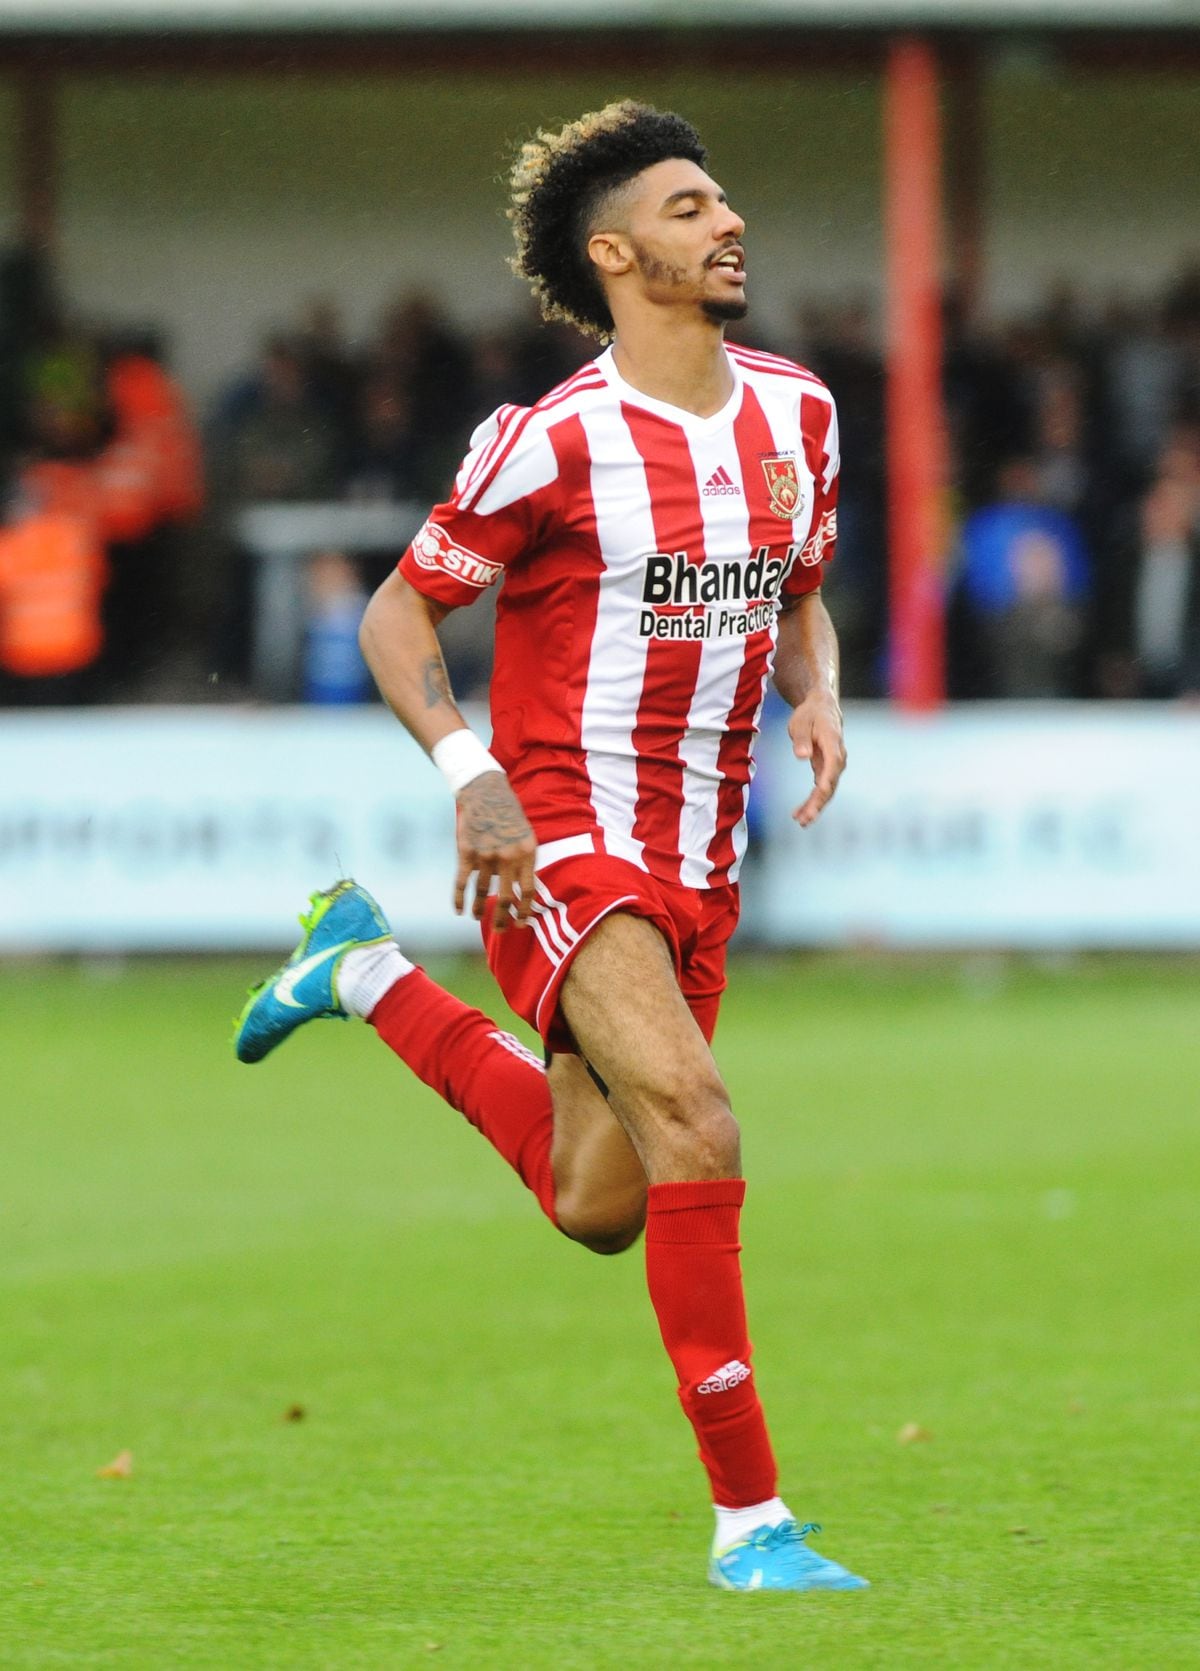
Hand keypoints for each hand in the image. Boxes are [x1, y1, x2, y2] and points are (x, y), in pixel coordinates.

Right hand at [454, 771, 536, 932]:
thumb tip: (524, 894)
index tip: (520, 924)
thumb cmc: (509, 817)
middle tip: (500, 930)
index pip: (528, 891)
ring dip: (479, 909)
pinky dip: (459, 899)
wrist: (486, 793)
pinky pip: (462, 882)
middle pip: (505, 897)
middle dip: (502, 918)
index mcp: (527, 853)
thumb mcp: (527, 837)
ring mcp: (486, 855)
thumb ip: (525, 863)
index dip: (525, 911)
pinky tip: (459, 910)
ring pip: (482, 892)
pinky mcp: (467, 852)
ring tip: (477, 917)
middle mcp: (508, 856)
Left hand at [787, 692, 845, 826]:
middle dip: (818, 803)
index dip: (826, 782)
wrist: (821, 707)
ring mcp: (833, 765)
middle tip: (805, 819)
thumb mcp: (801, 722)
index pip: (833, 766)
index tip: (818, 795)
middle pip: (830, 784)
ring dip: (815, 807)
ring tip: (801, 821)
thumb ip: (801, 739)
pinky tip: (800, 814)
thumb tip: (802, 756)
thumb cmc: (810, 714)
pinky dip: (813, 801)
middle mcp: (838, 757)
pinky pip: (821, 789)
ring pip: (827, 790)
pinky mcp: (826, 770)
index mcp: (833, 743)